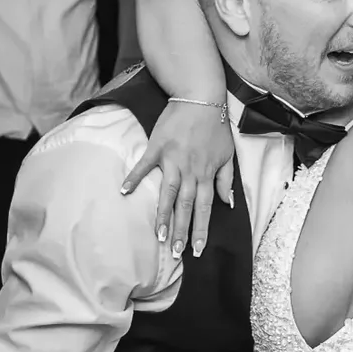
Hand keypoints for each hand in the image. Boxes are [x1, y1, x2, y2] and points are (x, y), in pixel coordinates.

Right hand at [120, 98, 235, 256]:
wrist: (201, 98)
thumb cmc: (215, 127)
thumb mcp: (227, 154)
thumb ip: (226, 180)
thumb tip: (227, 203)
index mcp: (206, 174)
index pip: (205, 208)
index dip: (201, 230)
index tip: (196, 249)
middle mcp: (190, 171)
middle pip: (186, 206)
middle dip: (182, 231)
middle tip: (176, 253)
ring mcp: (172, 160)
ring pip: (167, 193)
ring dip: (163, 215)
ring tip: (159, 236)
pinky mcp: (157, 148)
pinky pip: (144, 165)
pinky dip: (134, 177)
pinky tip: (124, 191)